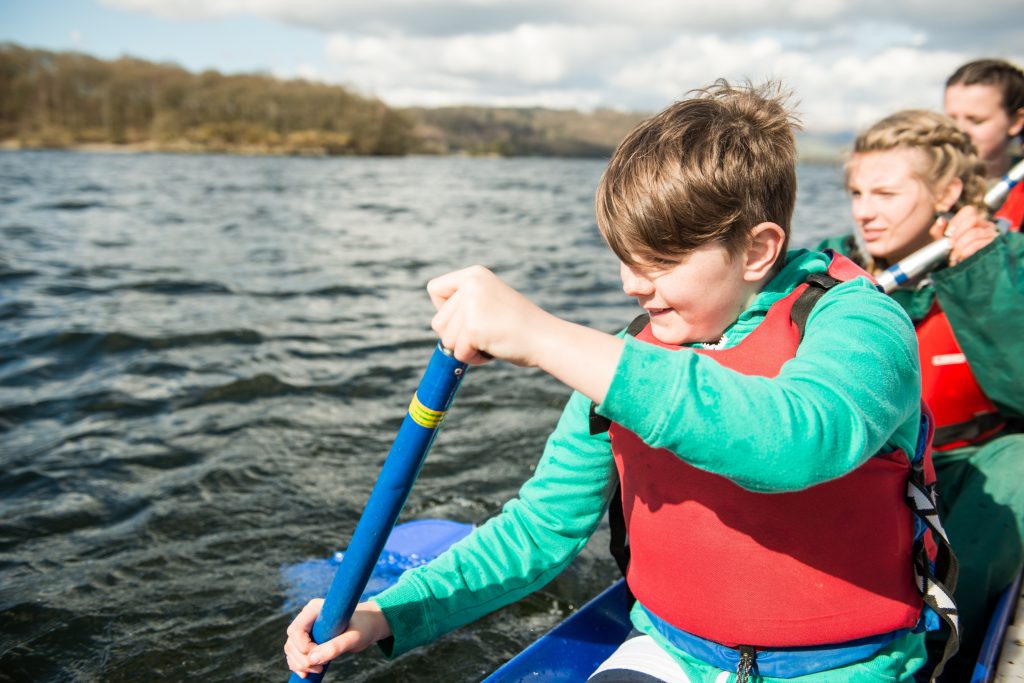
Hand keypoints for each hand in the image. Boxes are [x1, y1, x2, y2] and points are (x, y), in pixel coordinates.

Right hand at [283, 600, 391, 677]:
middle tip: (320, 668)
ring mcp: (306, 629)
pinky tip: (307, 673)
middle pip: (292, 642)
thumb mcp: (353, 637)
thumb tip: (312, 659)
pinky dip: (298, 665)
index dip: (303, 647)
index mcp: (315, 609)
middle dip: (302, 659)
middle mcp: (307, 618)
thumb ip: (335, 646)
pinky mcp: (308, 640)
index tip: (319, 657)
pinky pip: (295, 654)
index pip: (296, 630)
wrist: (368, 626)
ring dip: (300, 664)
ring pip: (291, 650)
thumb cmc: (363, 627)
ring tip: (318, 670)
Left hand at [427, 265, 553, 365]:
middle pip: (438, 321)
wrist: (546, 338)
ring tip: (491, 340)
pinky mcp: (473, 327)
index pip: (434, 289)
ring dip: (466, 348)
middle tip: (485, 334)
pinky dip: (474, 358)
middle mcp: (471, 284)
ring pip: (446, 339)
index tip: (464, 318)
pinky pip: (459, 353)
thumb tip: (439, 326)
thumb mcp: (489, 302)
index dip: (444, 310)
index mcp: (474, 274)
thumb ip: (465, 306)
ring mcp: (471, 305)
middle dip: (457, 336)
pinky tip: (494, 348)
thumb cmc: (519, 326)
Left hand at [930, 205, 998, 266]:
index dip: (956, 221)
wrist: (964, 272)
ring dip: (960, 245)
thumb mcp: (943, 242)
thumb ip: (938, 230)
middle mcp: (985, 225)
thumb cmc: (954, 254)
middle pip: (972, 219)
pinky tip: (961, 258)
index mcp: (974, 221)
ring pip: (975, 232)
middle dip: (957, 233)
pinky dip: (966, 251)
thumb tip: (940, 220)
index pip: (969, 211)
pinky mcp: (994, 245)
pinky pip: (979, 244)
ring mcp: (992, 235)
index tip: (947, 233)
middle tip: (949, 245)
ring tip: (953, 256)